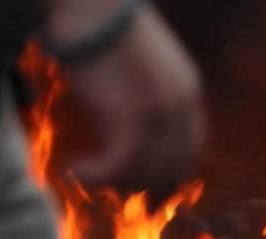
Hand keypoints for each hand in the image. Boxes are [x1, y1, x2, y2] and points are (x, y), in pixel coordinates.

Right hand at [47, 3, 204, 195]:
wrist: (91, 8)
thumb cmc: (104, 32)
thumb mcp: (142, 69)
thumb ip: (149, 101)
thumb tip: (130, 133)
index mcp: (189, 96)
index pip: (189, 152)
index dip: (170, 177)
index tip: (150, 192)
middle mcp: (182, 109)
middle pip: (171, 169)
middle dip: (143, 187)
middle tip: (113, 190)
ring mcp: (160, 116)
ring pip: (145, 172)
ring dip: (114, 182)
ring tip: (86, 174)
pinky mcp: (131, 118)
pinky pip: (120, 166)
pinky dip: (97, 175)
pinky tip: (76, 170)